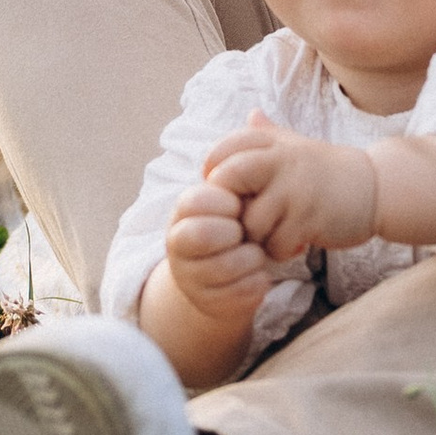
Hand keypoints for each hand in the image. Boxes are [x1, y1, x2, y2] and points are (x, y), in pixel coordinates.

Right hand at [160, 177, 277, 325]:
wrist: (222, 275)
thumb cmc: (230, 225)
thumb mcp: (227, 199)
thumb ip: (235, 176)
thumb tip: (256, 130)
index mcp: (182, 213)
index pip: (195, 201)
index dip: (224, 202)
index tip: (236, 206)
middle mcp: (177, 246)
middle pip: (202, 234)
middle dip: (233, 232)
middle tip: (242, 233)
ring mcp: (190, 278)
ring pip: (226, 266)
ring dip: (251, 258)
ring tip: (254, 254)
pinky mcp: (208, 304)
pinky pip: (242, 291)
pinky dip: (258, 282)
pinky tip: (257, 274)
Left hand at [201, 113, 379, 265]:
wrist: (377, 187)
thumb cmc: (330, 170)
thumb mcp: (298, 146)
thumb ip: (270, 134)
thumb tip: (250, 114)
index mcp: (274, 143)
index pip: (223, 150)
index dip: (214, 173)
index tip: (226, 193)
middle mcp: (281, 161)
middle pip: (228, 180)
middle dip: (230, 208)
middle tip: (243, 220)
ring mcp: (296, 189)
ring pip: (250, 222)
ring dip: (257, 238)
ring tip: (274, 236)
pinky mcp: (311, 218)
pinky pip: (276, 244)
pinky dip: (280, 252)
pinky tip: (295, 245)